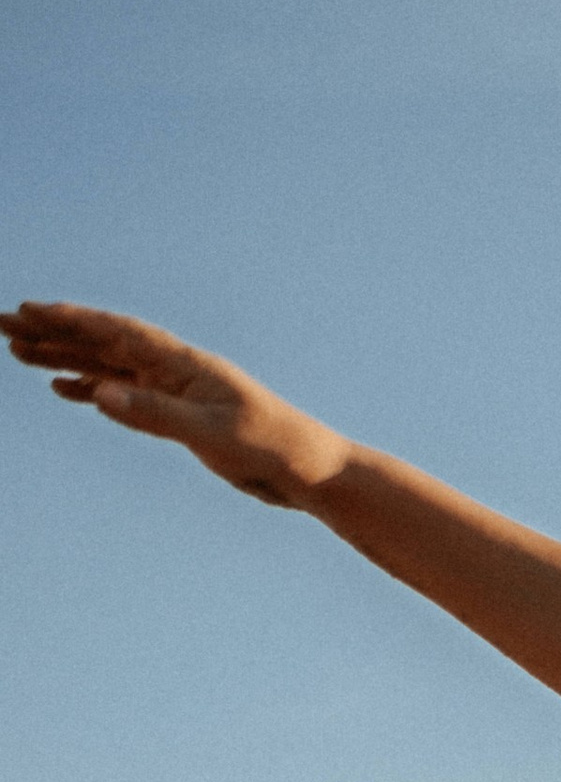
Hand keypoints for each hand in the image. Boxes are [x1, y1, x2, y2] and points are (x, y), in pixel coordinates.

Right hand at [2, 301, 347, 507]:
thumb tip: (100, 394)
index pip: (116, 332)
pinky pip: (124, 396)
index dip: (72, 320)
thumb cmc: (271, 447)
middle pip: (103, 342)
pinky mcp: (179, 417)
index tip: (29, 311)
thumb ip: (155, 414)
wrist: (309, 470)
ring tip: (19, 352)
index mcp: (183, 364)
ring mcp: (175, 391)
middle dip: (53, 332)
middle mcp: (175, 370)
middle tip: (3, 324)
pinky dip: (92, 390)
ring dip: (64, 358)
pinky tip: (65, 389)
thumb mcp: (211, 434)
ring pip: (107, 367)